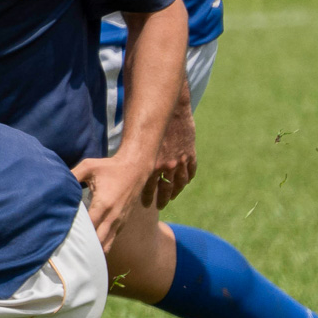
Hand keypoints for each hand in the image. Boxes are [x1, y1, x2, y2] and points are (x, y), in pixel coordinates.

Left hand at [69, 153, 151, 248]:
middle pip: (98, 240)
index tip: (61, 239)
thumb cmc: (110, 167)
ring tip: (77, 255)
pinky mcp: (123, 221)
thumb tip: (54, 183)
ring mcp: (120, 220)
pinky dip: (102, 244)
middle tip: (67, 251)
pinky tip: (90, 248)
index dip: (75, 234)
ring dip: (94, 249)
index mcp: (103, 204)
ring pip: (107, 243)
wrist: (136, 168)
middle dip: (83, 247)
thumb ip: (72, 175)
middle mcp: (113, 216)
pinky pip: (112, 238)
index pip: (88, 226)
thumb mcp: (89, 167)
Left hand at [146, 94, 196, 208]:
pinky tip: (185, 182)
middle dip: (163, 199)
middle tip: (160, 206)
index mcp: (151, 165)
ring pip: (180, 182)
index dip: (148, 198)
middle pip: (166, 189)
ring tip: (172, 196)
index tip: (146, 205)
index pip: (149, 188)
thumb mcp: (137, 144)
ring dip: (176, 191)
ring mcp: (181, 161)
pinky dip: (188, 177)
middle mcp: (167, 166)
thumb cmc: (147, 124)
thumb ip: (137, 159)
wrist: (169, 111)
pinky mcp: (190, 154)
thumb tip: (127, 170)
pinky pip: (191, 171)